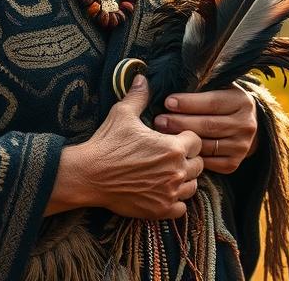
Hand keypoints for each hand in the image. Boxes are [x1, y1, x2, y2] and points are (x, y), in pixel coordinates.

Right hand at [66, 74, 205, 219]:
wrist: (89, 175)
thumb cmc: (107, 143)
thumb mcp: (122, 113)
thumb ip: (138, 96)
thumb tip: (142, 77)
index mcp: (173, 147)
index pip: (197, 141)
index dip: (186, 137)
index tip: (173, 137)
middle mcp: (176, 171)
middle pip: (198, 164)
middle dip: (187, 158)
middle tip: (170, 155)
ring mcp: (169, 193)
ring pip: (192, 187)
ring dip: (184, 179)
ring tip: (168, 172)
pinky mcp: (159, 210)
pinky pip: (181, 208)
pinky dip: (176, 201)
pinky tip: (163, 191)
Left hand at [153, 85, 257, 174]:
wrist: (241, 126)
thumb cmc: (220, 102)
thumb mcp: (218, 88)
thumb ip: (200, 85)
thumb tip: (167, 84)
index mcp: (242, 102)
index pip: (213, 102)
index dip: (188, 103)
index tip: (168, 102)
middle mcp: (246, 125)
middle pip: (208, 125)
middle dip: (180, 123)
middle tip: (159, 121)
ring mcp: (241, 146)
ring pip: (206, 145)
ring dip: (182, 140)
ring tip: (162, 134)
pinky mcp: (233, 164)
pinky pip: (208, 162)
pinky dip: (191, 156)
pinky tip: (177, 150)